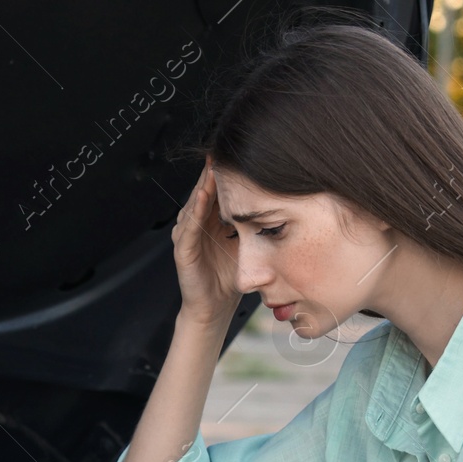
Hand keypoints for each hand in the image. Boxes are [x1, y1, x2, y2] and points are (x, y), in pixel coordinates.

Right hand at [172, 157, 241, 326]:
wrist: (215, 308)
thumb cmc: (229, 278)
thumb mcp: (247, 245)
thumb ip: (254, 225)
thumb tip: (279, 206)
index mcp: (211, 222)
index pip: (216, 191)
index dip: (223, 174)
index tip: (235, 155)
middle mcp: (196, 225)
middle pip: (203, 192)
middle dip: (211, 173)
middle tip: (220, 152)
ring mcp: (187, 237)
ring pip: (194, 205)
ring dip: (203, 187)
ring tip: (212, 169)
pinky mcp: (183, 252)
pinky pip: (189, 228)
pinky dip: (195, 212)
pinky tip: (202, 198)